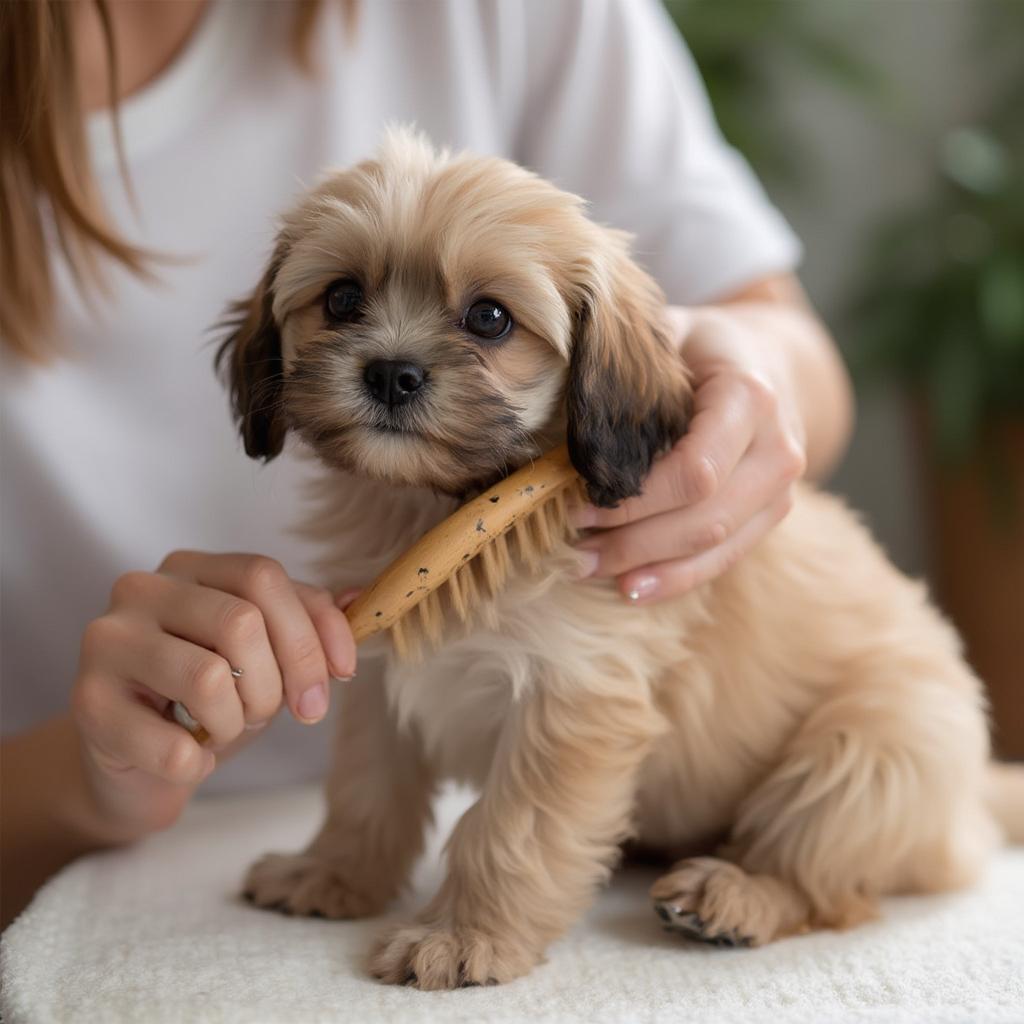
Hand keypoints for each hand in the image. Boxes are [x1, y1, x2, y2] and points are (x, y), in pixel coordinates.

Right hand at [71, 551, 356, 840]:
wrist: (136, 762)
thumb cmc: (206, 698)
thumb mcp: (264, 654)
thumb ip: (306, 622)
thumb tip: (362, 599)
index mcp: (190, 568)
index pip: (264, 575)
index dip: (311, 632)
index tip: (340, 678)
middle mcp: (141, 590)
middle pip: (241, 622)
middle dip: (275, 684)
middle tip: (267, 714)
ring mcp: (106, 643)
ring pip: (208, 679)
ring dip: (234, 723)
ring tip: (220, 730)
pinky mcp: (87, 705)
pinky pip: (173, 747)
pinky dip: (198, 766)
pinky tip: (187, 757)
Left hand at [573, 306, 805, 601]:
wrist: (772, 360)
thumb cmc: (701, 346)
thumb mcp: (667, 332)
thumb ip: (625, 363)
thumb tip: (550, 396)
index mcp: (750, 397)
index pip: (694, 471)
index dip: (634, 499)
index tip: (575, 503)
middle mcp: (778, 449)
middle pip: (704, 519)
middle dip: (631, 541)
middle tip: (569, 546)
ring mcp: (782, 489)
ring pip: (715, 547)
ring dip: (646, 566)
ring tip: (585, 568)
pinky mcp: (772, 515)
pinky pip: (725, 559)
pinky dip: (675, 578)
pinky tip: (630, 587)